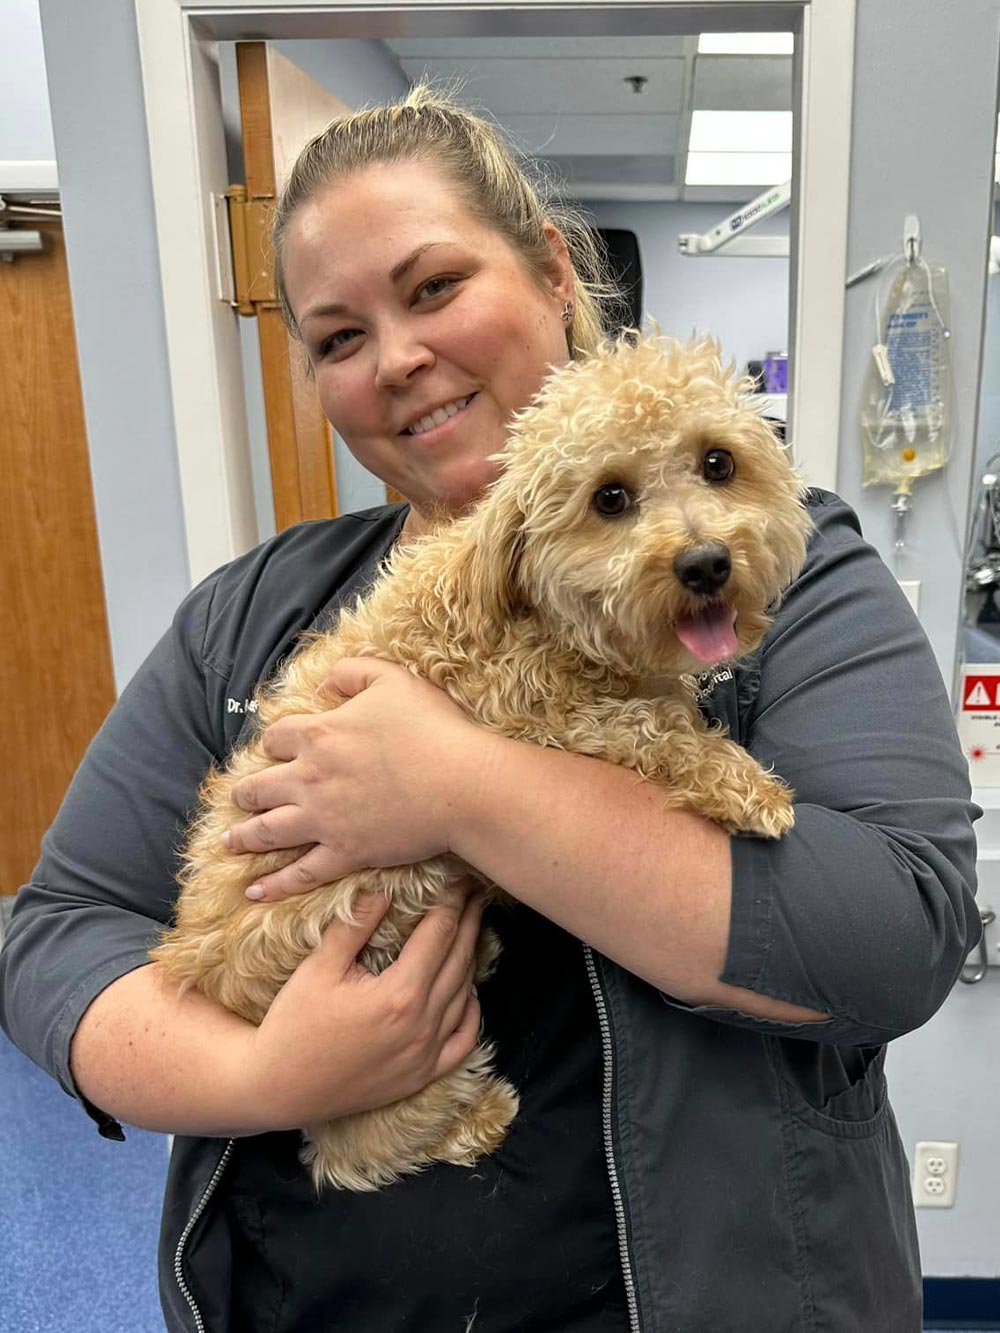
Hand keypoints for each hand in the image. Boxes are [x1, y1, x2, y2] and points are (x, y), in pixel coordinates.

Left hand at [225, 659, 496, 900]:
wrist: (459, 784)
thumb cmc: (431, 728)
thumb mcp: (391, 679)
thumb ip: (352, 672)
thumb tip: (324, 683)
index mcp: (318, 734)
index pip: (277, 738)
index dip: (274, 742)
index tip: (277, 748)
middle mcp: (309, 778)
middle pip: (261, 786)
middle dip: (246, 793)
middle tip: (238, 799)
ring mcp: (323, 819)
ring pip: (269, 831)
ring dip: (244, 837)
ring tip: (229, 843)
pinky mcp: (345, 852)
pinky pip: (301, 873)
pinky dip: (275, 885)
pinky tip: (254, 892)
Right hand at [243, 887, 485, 1129]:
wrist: (279, 1088)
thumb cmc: (294, 1025)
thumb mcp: (319, 968)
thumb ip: (355, 926)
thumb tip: (382, 889)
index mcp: (400, 994)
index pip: (439, 936)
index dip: (452, 904)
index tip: (460, 880)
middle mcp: (422, 1025)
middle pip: (459, 961)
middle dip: (469, 923)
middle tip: (475, 894)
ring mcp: (426, 1054)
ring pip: (465, 997)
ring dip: (470, 960)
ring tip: (470, 931)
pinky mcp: (421, 1076)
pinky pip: (463, 1041)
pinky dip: (471, 1012)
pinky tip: (467, 992)